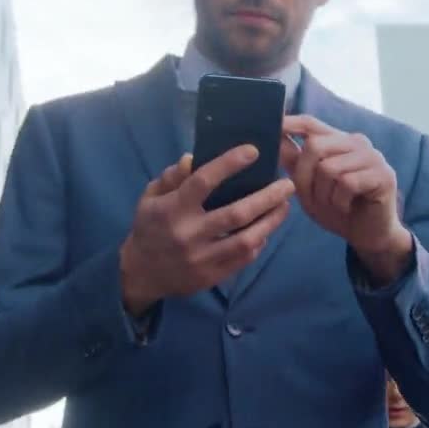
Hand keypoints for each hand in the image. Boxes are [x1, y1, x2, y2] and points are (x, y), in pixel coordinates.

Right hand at [120, 147, 293, 314]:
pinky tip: (266, 229)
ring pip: (246, 240)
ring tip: (285, 206)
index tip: (254, 151)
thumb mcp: (151, 197)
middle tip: (287, 184)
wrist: (141, 275)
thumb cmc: (149, 227)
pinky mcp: (212, 276)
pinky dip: (259, 242)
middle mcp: (189, 234)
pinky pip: (243, 259)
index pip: (204, 181)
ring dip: (271, 221)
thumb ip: (172, 177)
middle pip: (236, 213)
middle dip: (267, 197)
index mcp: (173, 209)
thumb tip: (193, 157)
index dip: (229, 164)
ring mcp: (202, 258)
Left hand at [281, 115, 412, 283]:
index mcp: (338, 141)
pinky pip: (347, 183)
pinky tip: (347, 207)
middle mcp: (357, 142)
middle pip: (314, 146)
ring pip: (329, 168)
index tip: (272, 124)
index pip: (310, 123)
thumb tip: (276, 137)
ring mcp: (373, 156)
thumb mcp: (308, 186)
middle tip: (313, 198)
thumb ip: (295, 161)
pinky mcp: (383, 175)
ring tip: (334, 204)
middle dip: (304, 177)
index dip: (289, 123)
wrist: (369, 236)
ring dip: (324, 194)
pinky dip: (340, 201)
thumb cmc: (338, 209)